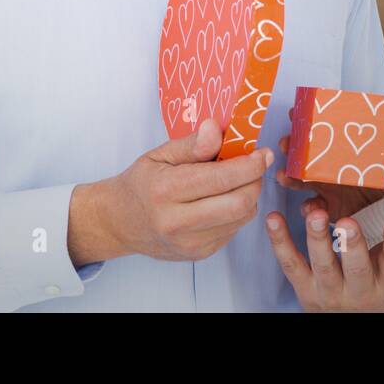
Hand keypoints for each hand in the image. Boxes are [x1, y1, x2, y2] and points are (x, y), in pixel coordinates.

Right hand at [86, 118, 272, 262]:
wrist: (120, 223)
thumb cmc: (142, 183)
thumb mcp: (160, 155)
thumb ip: (191, 144)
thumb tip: (216, 128)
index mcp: (166, 190)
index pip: (221, 178)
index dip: (250, 165)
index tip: (262, 153)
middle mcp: (178, 222)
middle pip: (239, 203)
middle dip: (255, 181)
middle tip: (253, 165)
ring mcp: (190, 243)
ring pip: (241, 218)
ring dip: (248, 196)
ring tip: (235, 181)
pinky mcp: (199, 254)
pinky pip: (233, 230)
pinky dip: (236, 212)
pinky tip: (222, 200)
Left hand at [264, 205, 383, 311]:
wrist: (352, 322)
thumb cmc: (379, 285)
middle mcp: (359, 290)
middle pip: (356, 268)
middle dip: (352, 245)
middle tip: (347, 221)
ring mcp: (328, 290)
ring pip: (322, 265)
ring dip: (316, 239)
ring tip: (314, 214)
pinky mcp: (303, 287)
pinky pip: (289, 263)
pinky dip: (279, 241)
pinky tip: (273, 218)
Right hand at [273, 109, 380, 219]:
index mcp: (339, 150)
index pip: (318, 131)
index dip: (304, 122)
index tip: (295, 112)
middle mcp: (329, 165)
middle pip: (303, 153)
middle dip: (291, 147)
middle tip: (286, 143)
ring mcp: (327, 187)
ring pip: (299, 181)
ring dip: (289, 177)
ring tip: (284, 176)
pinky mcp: (332, 209)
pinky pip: (314, 209)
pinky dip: (309, 209)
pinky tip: (308, 208)